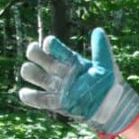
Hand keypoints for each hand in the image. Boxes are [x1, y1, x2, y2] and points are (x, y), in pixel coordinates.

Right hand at [19, 28, 138, 138]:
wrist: (112, 108)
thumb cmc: (110, 85)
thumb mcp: (107, 66)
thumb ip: (101, 49)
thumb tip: (98, 30)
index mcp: (72, 61)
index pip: (54, 47)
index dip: (49, 44)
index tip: (50, 45)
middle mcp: (62, 72)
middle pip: (38, 57)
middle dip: (34, 53)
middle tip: (36, 54)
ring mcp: (58, 87)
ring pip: (33, 75)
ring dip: (30, 71)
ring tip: (35, 73)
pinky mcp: (56, 104)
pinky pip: (38, 99)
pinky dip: (28, 96)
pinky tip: (26, 92)